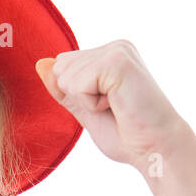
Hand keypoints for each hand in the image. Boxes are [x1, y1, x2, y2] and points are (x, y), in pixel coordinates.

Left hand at [35, 40, 189, 170]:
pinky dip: (91, 103)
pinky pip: (77, 84)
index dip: (74, 94)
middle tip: (112, 108)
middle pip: (60, 67)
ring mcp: (117, 50)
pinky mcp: (117, 61)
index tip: (107, 106)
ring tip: (117, 106)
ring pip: (65, 75)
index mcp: (109, 54)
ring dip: (86, 101)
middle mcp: (115, 47)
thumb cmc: (127, 135)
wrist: (155, 149)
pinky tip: (117, 105)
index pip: (62, 65)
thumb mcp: (85, 110)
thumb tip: (40, 63)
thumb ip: (64, 88)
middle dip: (78, 97)